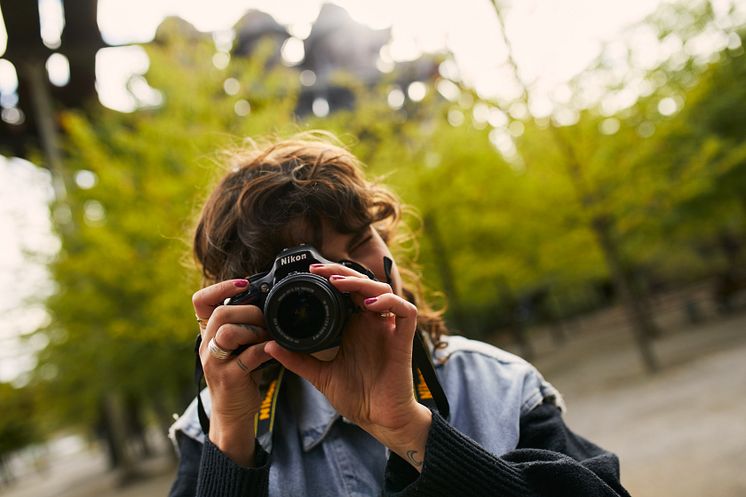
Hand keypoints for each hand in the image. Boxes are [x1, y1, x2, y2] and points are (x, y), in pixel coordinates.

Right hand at [193, 279, 271, 464]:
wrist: (233, 413)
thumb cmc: (240, 374)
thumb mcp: (236, 345)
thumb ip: (243, 324)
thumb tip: (266, 299)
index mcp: (208, 333)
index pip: (200, 301)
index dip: (220, 287)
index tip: (244, 284)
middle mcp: (207, 346)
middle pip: (220, 313)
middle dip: (249, 311)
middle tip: (266, 320)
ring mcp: (215, 363)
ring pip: (228, 332)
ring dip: (254, 329)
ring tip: (267, 336)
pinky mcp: (229, 378)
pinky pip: (248, 356)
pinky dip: (265, 349)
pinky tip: (275, 349)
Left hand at [265, 264, 431, 468]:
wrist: (379, 421)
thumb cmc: (357, 397)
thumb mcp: (320, 375)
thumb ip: (298, 359)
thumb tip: (270, 346)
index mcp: (355, 327)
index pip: (347, 290)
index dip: (332, 277)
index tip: (310, 273)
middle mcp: (372, 323)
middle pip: (364, 283)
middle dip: (342, 272)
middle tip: (319, 271)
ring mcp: (388, 330)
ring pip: (384, 291)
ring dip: (362, 283)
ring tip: (339, 285)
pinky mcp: (403, 340)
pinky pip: (406, 312)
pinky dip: (389, 303)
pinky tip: (369, 305)